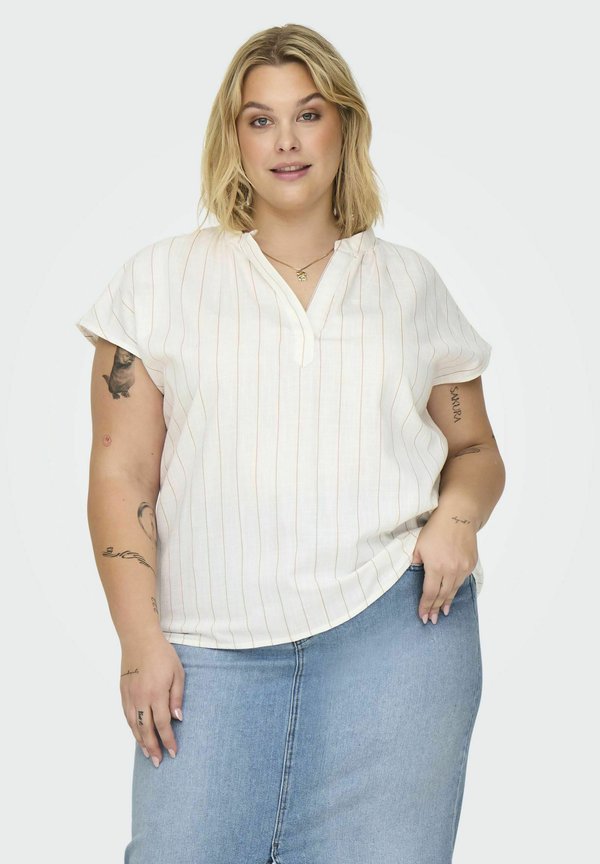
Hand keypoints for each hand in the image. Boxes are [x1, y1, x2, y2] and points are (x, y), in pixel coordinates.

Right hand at [119, 633, 184, 766]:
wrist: (139, 639)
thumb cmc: (162, 654)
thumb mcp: (177, 673)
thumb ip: (177, 697)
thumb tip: (177, 719)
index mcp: (157, 693)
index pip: (163, 724)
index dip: (168, 740)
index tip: (173, 753)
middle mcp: (141, 698)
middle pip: (146, 730)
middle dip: (153, 748)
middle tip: (158, 762)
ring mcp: (129, 696)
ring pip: (134, 726)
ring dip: (141, 742)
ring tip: (148, 754)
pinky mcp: (123, 692)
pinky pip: (127, 716)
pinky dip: (132, 729)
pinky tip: (137, 735)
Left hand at [412, 510, 477, 624]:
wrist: (458, 516)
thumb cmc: (435, 529)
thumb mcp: (418, 545)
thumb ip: (415, 562)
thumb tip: (413, 574)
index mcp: (436, 566)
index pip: (430, 593)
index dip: (425, 606)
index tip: (422, 616)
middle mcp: (451, 570)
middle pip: (443, 595)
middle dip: (435, 609)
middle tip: (431, 620)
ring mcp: (463, 568)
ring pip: (454, 590)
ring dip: (447, 602)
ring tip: (442, 612)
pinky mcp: (471, 564)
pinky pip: (462, 580)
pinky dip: (455, 589)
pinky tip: (451, 595)